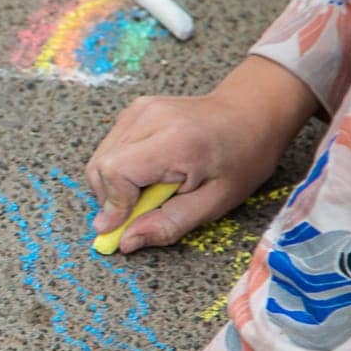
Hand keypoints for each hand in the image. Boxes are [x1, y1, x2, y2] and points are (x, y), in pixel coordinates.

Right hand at [85, 56, 317, 252]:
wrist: (250, 113)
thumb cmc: (241, 159)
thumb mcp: (215, 203)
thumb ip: (169, 224)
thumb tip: (125, 241)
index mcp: (175, 142)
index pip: (115, 171)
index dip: (113, 204)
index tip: (121, 226)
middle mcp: (150, 118)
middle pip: (100, 165)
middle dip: (111, 198)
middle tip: (143, 209)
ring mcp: (139, 109)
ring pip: (100, 158)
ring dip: (115, 184)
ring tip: (151, 189)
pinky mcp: (135, 109)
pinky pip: (110, 146)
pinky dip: (120, 167)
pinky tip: (149, 171)